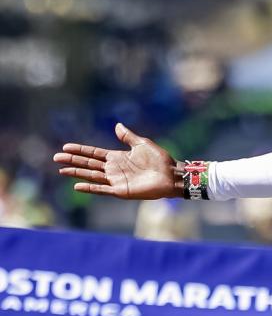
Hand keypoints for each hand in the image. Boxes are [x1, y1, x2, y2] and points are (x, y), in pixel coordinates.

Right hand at [54, 123, 181, 199]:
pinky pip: (102, 190)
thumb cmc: (160, 160)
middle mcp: (114, 169)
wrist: (171, 174)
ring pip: (91, 176)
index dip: (80, 150)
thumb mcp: (142, 144)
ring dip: (76, 173)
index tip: (66, 147)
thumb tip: (117, 125)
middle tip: (56, 158)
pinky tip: (77, 185)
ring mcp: (116, 180)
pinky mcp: (121, 190)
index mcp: (118, 157)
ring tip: (61, 170)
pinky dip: (90, 188)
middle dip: (73, 161)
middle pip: (88, 164)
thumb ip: (128, 137)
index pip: (94, 153)